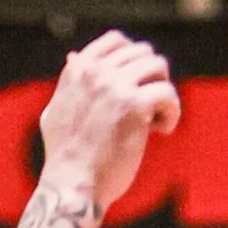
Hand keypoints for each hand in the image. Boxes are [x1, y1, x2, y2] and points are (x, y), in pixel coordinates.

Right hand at [39, 33, 179, 215]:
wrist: (73, 186)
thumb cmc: (65, 158)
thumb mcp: (55, 111)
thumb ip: (69, 83)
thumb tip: (74, 56)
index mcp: (78, 69)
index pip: (117, 41)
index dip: (134, 61)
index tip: (136, 86)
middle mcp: (96, 72)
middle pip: (142, 53)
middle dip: (150, 79)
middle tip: (147, 109)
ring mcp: (116, 86)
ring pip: (158, 66)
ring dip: (162, 92)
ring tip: (155, 120)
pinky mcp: (135, 106)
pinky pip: (168, 92)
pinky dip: (172, 111)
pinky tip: (163, 130)